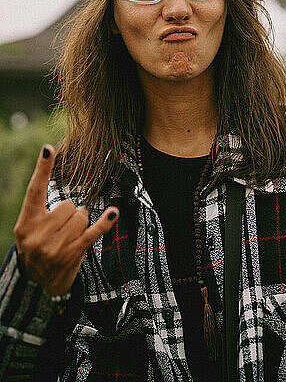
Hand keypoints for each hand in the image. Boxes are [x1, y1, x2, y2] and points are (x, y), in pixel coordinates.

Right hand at [13, 145, 118, 296]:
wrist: (38, 282)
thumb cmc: (37, 246)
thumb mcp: (31, 229)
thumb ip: (43, 211)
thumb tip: (71, 199)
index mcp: (26, 222)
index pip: (35, 190)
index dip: (42, 169)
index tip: (48, 149)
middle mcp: (38, 234)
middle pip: (68, 205)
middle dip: (70, 213)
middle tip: (62, 228)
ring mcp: (55, 246)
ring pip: (81, 216)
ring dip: (81, 223)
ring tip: (69, 236)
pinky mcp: (73, 254)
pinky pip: (93, 232)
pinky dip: (105, 222)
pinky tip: (113, 212)